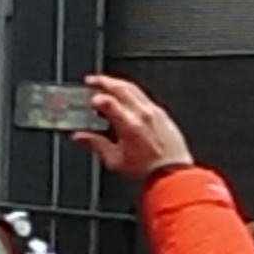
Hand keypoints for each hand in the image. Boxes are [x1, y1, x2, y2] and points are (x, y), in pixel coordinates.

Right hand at [72, 75, 194, 177]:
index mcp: (130, 125)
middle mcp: (144, 114)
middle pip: (122, 88)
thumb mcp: (115, 160)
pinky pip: (145, 96)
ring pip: (135, 89)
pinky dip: (132, 92)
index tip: (88, 98)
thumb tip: (80, 137)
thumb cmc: (148, 169)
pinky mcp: (163, 114)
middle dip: (104, 81)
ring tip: (106, 84)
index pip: (109, 102)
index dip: (95, 97)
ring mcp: (155, 112)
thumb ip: (96, 144)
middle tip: (92, 80)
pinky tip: (126, 98)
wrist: (174, 173)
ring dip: (118, 84)